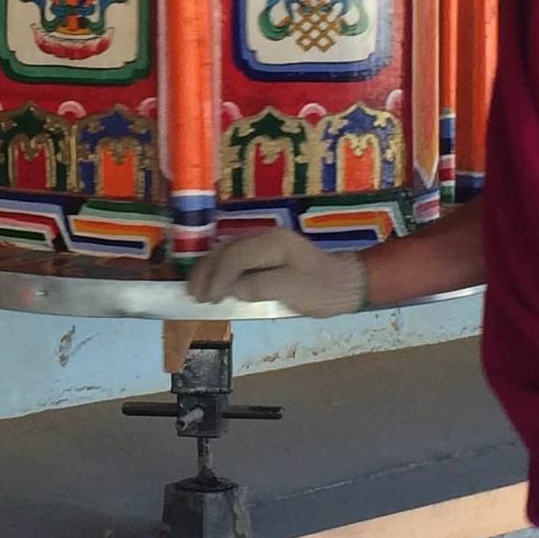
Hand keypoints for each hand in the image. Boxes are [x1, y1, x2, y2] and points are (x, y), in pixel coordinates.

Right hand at [185, 227, 367, 317]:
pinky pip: (235, 258)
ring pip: (226, 253)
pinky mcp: (265, 253)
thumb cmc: (321, 290)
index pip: (234, 257)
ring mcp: (265, 243)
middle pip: (225, 251)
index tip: (207, 300)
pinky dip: (220, 271)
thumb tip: (233, 290)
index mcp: (272, 243)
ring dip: (209, 271)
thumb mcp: (292, 292)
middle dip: (206, 272)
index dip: (216, 278)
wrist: (347, 284)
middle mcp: (265, 237)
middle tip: (192, 295)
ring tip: (196, 291)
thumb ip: (260, 287)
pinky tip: (213, 284)